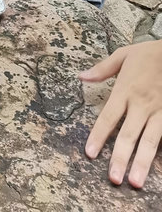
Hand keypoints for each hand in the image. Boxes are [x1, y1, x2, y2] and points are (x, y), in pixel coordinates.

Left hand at [80, 40, 161, 187]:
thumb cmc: (149, 54)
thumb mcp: (123, 55)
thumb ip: (103, 69)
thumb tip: (81, 76)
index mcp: (126, 90)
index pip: (108, 117)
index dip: (98, 136)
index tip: (90, 153)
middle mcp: (141, 104)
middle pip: (128, 134)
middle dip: (120, 158)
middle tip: (114, 179)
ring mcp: (159, 112)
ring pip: (150, 141)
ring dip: (142, 162)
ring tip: (135, 182)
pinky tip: (160, 170)